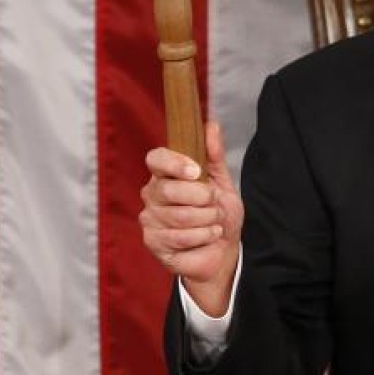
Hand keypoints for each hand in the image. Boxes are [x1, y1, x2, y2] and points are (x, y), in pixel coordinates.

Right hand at [139, 121, 243, 316]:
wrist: (223, 250)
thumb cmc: (218, 213)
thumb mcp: (221, 181)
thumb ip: (214, 155)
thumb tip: (211, 124)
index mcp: (165, 175)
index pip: (155, 159)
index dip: (175, 163)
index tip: (196, 172)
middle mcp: (152, 195)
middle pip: (171, 189)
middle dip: (204, 199)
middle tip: (214, 204)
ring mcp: (150, 220)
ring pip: (180, 216)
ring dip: (208, 220)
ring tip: (214, 222)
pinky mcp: (153, 243)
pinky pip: (181, 238)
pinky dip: (205, 236)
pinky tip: (208, 236)